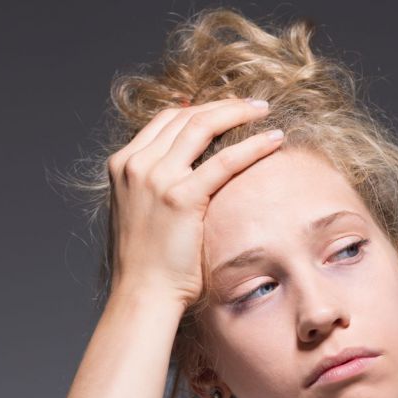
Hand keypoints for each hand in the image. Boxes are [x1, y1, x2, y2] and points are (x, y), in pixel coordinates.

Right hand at [105, 97, 286, 307]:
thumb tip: (188, 168)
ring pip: (202, 127)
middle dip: (223, 105)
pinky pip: (225, 161)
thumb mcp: (142, 210)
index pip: (165, 120)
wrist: (142, 292)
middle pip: (185, 116)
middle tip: (253, 104)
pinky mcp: (181, 197)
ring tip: (264, 111)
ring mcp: (155, 178)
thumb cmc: (148, 260)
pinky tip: (274, 140)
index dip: (199, 108)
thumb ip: (157, 183)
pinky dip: (252, 146)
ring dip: (237, 113)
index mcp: (123, 164)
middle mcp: (136, 164)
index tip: (227, 107)